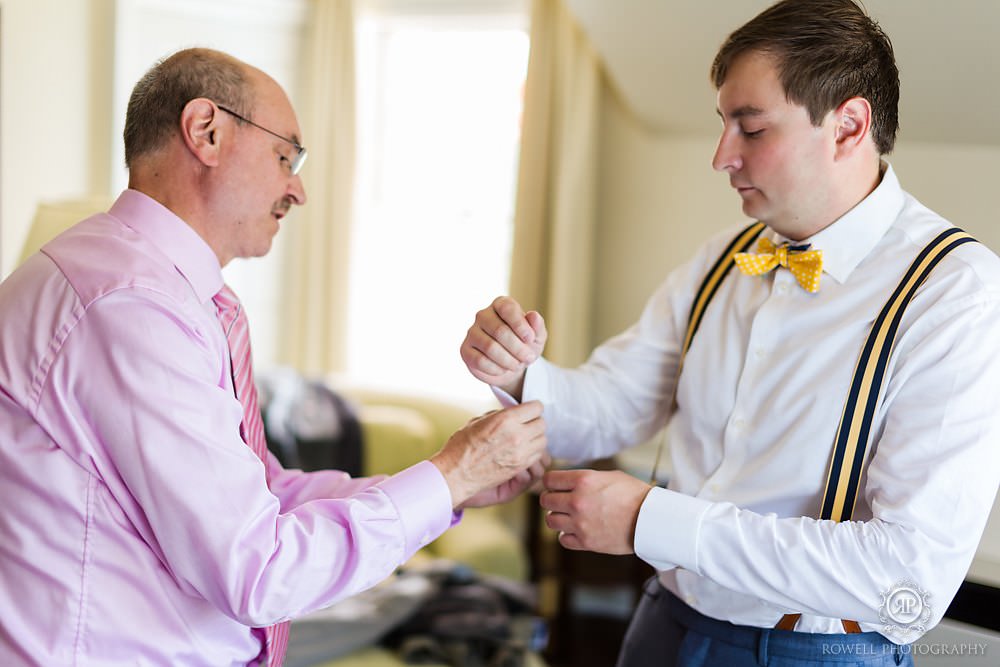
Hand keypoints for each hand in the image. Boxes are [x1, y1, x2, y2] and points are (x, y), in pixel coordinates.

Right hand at [430, 401, 546, 507]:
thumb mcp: (478, 421)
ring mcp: (520, 453)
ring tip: (524, 438)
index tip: (528, 410)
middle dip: (535, 422)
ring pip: (543, 440)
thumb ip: (500, 414)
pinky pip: (538, 456)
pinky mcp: (520, 467)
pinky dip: (534, 452)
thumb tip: (513, 411)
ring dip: (536, 438)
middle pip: (542, 424)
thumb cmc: (461, 446)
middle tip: (526, 424)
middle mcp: (516, 435)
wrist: (456, 474)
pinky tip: (522, 450)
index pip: (536, 408)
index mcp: (505, 420)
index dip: (532, 408)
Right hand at [460, 296, 546, 398]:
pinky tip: (503, 370)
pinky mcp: (465, 350)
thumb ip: (537, 325)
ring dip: (508, 360)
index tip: (530, 339)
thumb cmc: (524, 346)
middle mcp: (483, 315)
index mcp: (501, 304)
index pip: (507, 308)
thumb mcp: (537, 337)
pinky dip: (496, 369)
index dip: (520, 325)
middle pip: (499, 331)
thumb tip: (533, 316)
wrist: (512, 366)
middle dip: (518, 348)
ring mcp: (472, 332)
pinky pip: (480, 361)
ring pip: (490, 347)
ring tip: (517, 365)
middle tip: (528, 358)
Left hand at [539, 469, 652, 554]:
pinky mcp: (586, 542)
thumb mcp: (609, 476)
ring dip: (558, 518)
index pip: (549, 480)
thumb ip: (585, 479)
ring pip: (550, 521)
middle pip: (546, 501)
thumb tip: (567, 482)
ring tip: (569, 517)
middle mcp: (577, 501)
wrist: (650, 519)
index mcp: (583, 480)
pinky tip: (577, 530)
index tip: (555, 486)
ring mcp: (580, 523)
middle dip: (552, 500)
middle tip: (561, 502)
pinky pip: (563, 539)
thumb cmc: (634, 495)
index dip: (551, 483)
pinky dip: (567, 535)